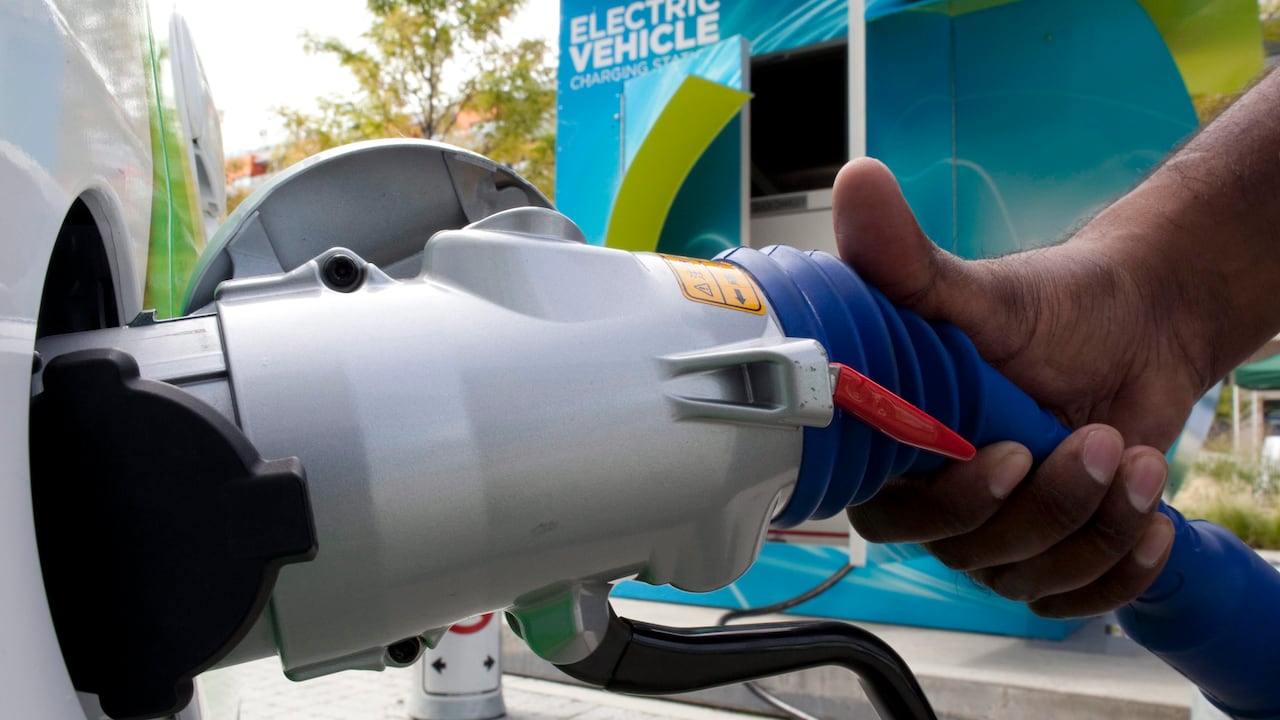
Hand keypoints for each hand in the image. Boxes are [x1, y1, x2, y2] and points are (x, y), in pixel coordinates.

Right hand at [834, 158, 1183, 616]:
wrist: (1145, 325)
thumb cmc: (1059, 306)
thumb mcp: (983, 290)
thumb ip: (909, 261)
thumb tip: (854, 183)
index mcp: (899, 442)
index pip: (887, 512)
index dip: (942, 504)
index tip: (1000, 455)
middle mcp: (938, 495)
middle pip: (966, 553)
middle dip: (1043, 507)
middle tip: (1090, 440)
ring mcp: (998, 532)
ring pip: (1028, 578)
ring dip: (1094, 524)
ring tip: (1129, 457)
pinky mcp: (1055, 553)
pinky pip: (1075, 600)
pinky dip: (1121, 569)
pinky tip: (1150, 517)